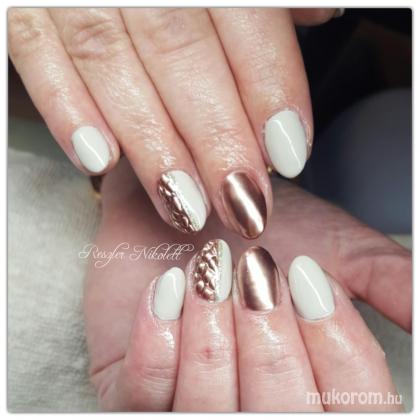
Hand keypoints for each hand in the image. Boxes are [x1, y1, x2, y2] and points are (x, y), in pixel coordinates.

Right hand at [9, 7, 338, 238]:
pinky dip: (66, 109)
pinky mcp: (22, 8)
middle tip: (242, 204)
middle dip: (216, 139)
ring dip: (152, 147)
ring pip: (114, 66)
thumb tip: (322, 14)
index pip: (247, 19)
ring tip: (184, 207)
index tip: (288, 154)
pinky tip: (98, 162)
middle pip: (182, 55)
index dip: (271, 89)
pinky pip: (38, 56)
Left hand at [84, 159, 410, 410]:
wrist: (190, 206)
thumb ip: (389, 281)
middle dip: (268, 334)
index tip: (307, 275)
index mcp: (316, 389)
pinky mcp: (133, 396)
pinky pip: (143, 398)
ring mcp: (191, 411)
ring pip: (210, 412)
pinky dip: (158, 337)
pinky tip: (167, 285)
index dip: (337, 345)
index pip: (356, 412)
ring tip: (210, 266)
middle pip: (281, 416)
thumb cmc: (261, 226)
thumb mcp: (336, 247)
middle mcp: (259, 411)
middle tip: (256, 266)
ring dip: (212, 328)